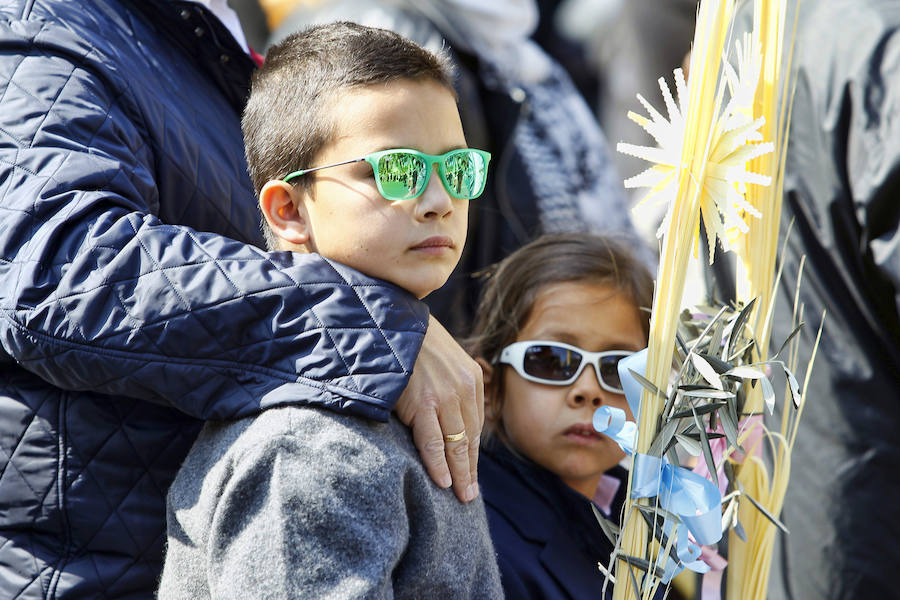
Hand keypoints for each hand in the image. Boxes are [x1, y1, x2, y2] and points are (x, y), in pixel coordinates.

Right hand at [394, 315, 483, 502]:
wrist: (390, 321)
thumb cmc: (410, 341)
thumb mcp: (441, 358)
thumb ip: (448, 384)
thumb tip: (444, 415)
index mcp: (471, 377)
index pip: (475, 424)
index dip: (472, 452)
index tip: (471, 471)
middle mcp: (464, 388)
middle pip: (470, 438)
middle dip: (470, 468)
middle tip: (469, 494)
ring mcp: (446, 396)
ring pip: (457, 444)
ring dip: (459, 473)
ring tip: (460, 495)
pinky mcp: (424, 403)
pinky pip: (434, 442)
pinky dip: (439, 464)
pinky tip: (443, 481)